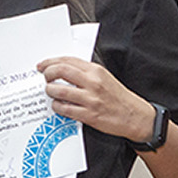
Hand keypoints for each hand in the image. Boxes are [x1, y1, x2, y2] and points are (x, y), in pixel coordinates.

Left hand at [36, 56, 156, 142]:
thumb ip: (86, 72)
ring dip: (50, 91)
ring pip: (59, 91)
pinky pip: (64, 109)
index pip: (68, 60)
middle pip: (60, 71)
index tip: (43, 65)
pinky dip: (57, 106)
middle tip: (45, 77)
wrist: (135, 116)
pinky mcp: (89, 115)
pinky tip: (58, 105)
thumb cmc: (119, 98)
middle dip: (47, 73)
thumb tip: (63, 69)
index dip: (51, 61)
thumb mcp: (105, 78)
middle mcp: (93, 83)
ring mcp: (90, 99)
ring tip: (50, 92)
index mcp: (96, 71)